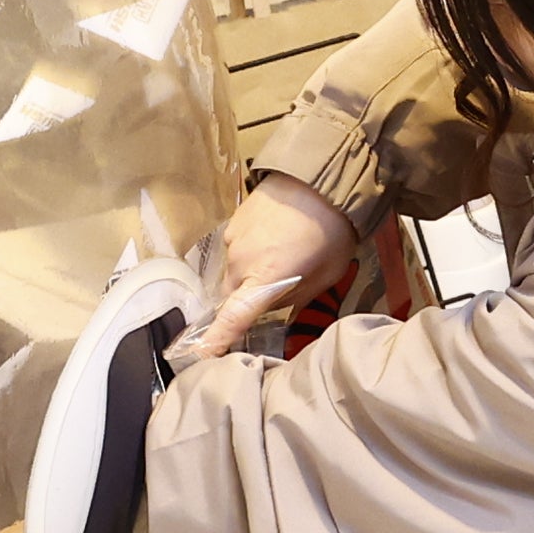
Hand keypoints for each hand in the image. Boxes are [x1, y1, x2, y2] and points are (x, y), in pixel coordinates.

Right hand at [189, 172, 360, 352]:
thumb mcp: (326, 274)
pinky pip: (236, 247)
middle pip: (231, 295)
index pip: (231, 318)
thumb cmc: (333, 231)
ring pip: (234, 270)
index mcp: (263, 280)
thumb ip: (297, 297)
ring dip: (250, 271)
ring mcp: (234, 239)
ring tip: (283, 254)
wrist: (322, 176)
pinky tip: (275, 238)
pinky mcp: (234, 220)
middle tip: (278, 288)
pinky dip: (251, 250)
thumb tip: (277, 307)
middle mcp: (240, 263)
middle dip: (246, 300)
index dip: (215, 340)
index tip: (200, 355)